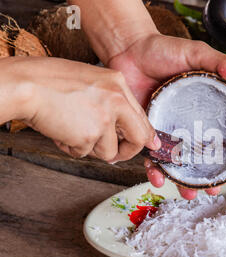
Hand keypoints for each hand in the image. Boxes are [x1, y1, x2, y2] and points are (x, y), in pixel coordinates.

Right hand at [7, 57, 159, 161]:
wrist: (25, 84)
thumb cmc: (50, 81)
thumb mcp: (91, 81)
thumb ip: (111, 100)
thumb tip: (125, 128)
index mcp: (118, 83)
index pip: (141, 116)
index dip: (144, 135)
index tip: (148, 145)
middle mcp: (116, 100)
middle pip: (137, 138)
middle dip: (127, 152)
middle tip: (116, 155)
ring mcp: (104, 118)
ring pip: (108, 152)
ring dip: (89, 148)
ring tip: (71, 130)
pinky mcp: (89, 135)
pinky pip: (84, 153)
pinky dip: (71, 147)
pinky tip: (60, 130)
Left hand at [108, 34, 225, 198]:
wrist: (128, 49)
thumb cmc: (163, 50)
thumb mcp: (196, 53)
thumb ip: (220, 64)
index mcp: (200, 109)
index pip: (217, 136)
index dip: (225, 155)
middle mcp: (184, 123)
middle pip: (197, 155)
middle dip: (203, 176)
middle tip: (210, 191)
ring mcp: (164, 129)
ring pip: (175, 161)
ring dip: (180, 180)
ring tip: (187, 194)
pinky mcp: (143, 131)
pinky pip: (149, 154)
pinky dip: (153, 168)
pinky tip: (158, 177)